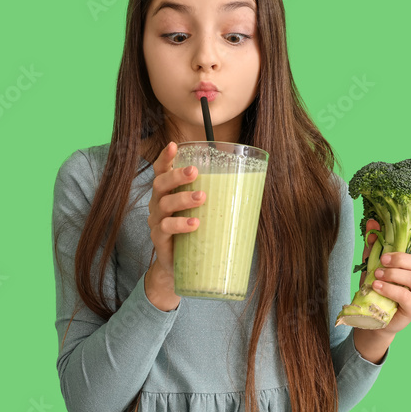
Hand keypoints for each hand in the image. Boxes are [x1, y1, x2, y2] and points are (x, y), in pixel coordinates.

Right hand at [144, 142, 205, 308]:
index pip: (162, 170)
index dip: (165, 157)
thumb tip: (253, 184)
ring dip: (183, 198)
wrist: (180, 266)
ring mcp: (156, 221)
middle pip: (160, 183)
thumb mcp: (204, 211)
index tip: (173, 145)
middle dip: (177, 175)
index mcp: (168, 192)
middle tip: (195, 171)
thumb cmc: (194, 232)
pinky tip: (195, 224)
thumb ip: (218, 197)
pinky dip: (180, 224)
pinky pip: (166, 228)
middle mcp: (158, 203)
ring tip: (202, 197)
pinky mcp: (159, 239)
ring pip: (165, 204)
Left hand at [362, 219, 410, 334]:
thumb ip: (376, 242)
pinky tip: (377, 285)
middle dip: (402, 259)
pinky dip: (389, 289)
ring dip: (393, 274)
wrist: (372, 312)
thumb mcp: (375, 260)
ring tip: (376, 274)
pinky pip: (405, 296)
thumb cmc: (378, 283)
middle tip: (383, 259)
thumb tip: (372, 221)